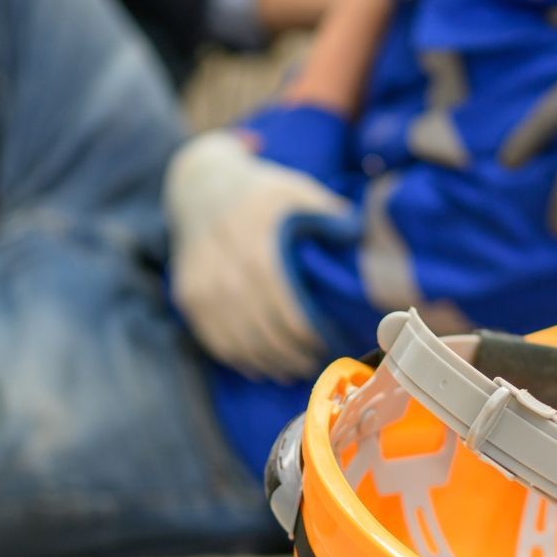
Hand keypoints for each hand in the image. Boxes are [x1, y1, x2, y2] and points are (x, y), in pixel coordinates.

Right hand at [165, 131, 351, 380]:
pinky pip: (216, 342)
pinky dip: (241, 360)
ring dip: (270, 364)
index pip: (291, 316)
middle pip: (268, 337)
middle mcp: (228, 278)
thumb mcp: (296, 190)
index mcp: (259, 255)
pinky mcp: (189, 298)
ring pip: (242, 346)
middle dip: (295, 356)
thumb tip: (367, 238)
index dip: (313, 338)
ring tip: (293, 370)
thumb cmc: (259, 192)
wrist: (199, 186)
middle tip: (318, 363)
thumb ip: (332, 215)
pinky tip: (261, 365)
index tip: (332, 343)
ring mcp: (204, 291)